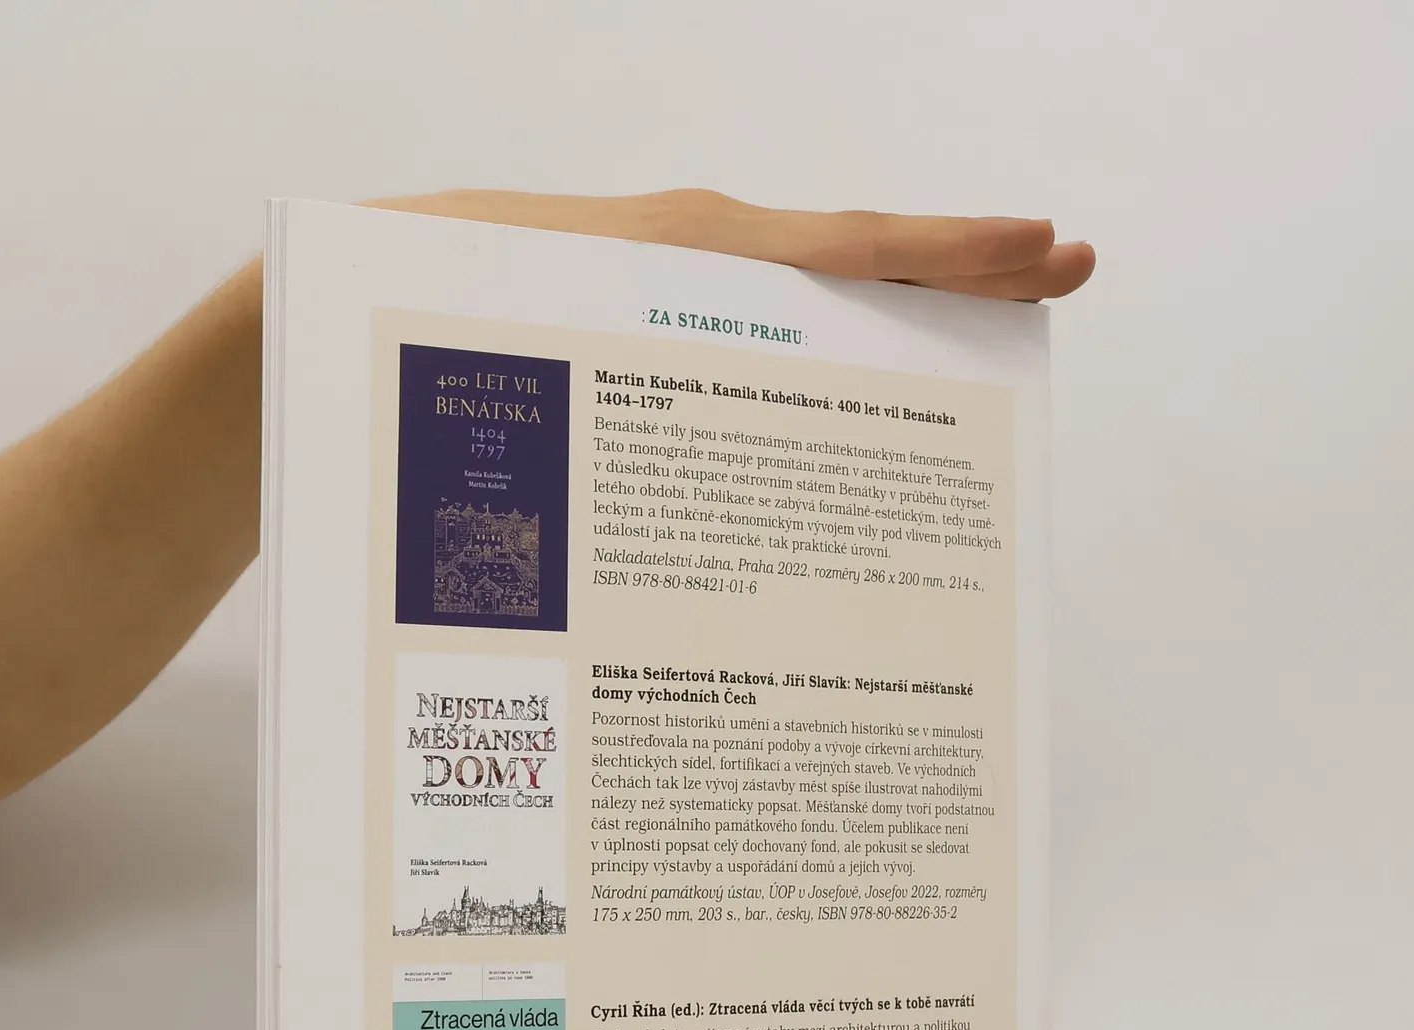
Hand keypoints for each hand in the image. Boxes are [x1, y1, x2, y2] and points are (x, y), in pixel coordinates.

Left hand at [367, 188, 1093, 301]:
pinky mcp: (650, 331)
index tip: (1046, 250)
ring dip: (899, 320)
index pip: (854, 246)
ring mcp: (681, 299)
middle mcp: (701, 270)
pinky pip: (758, 338)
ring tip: (984, 343)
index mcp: (692, 251)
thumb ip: (644, 304)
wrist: (348, 328)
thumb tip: (713, 319)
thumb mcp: (541, 291)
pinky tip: (845, 399)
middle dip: (965, 270)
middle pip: (859, 267)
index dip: (953, 253)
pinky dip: (822, 352)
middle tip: (1064, 268)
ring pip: (815, 308)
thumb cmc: (431, 309)